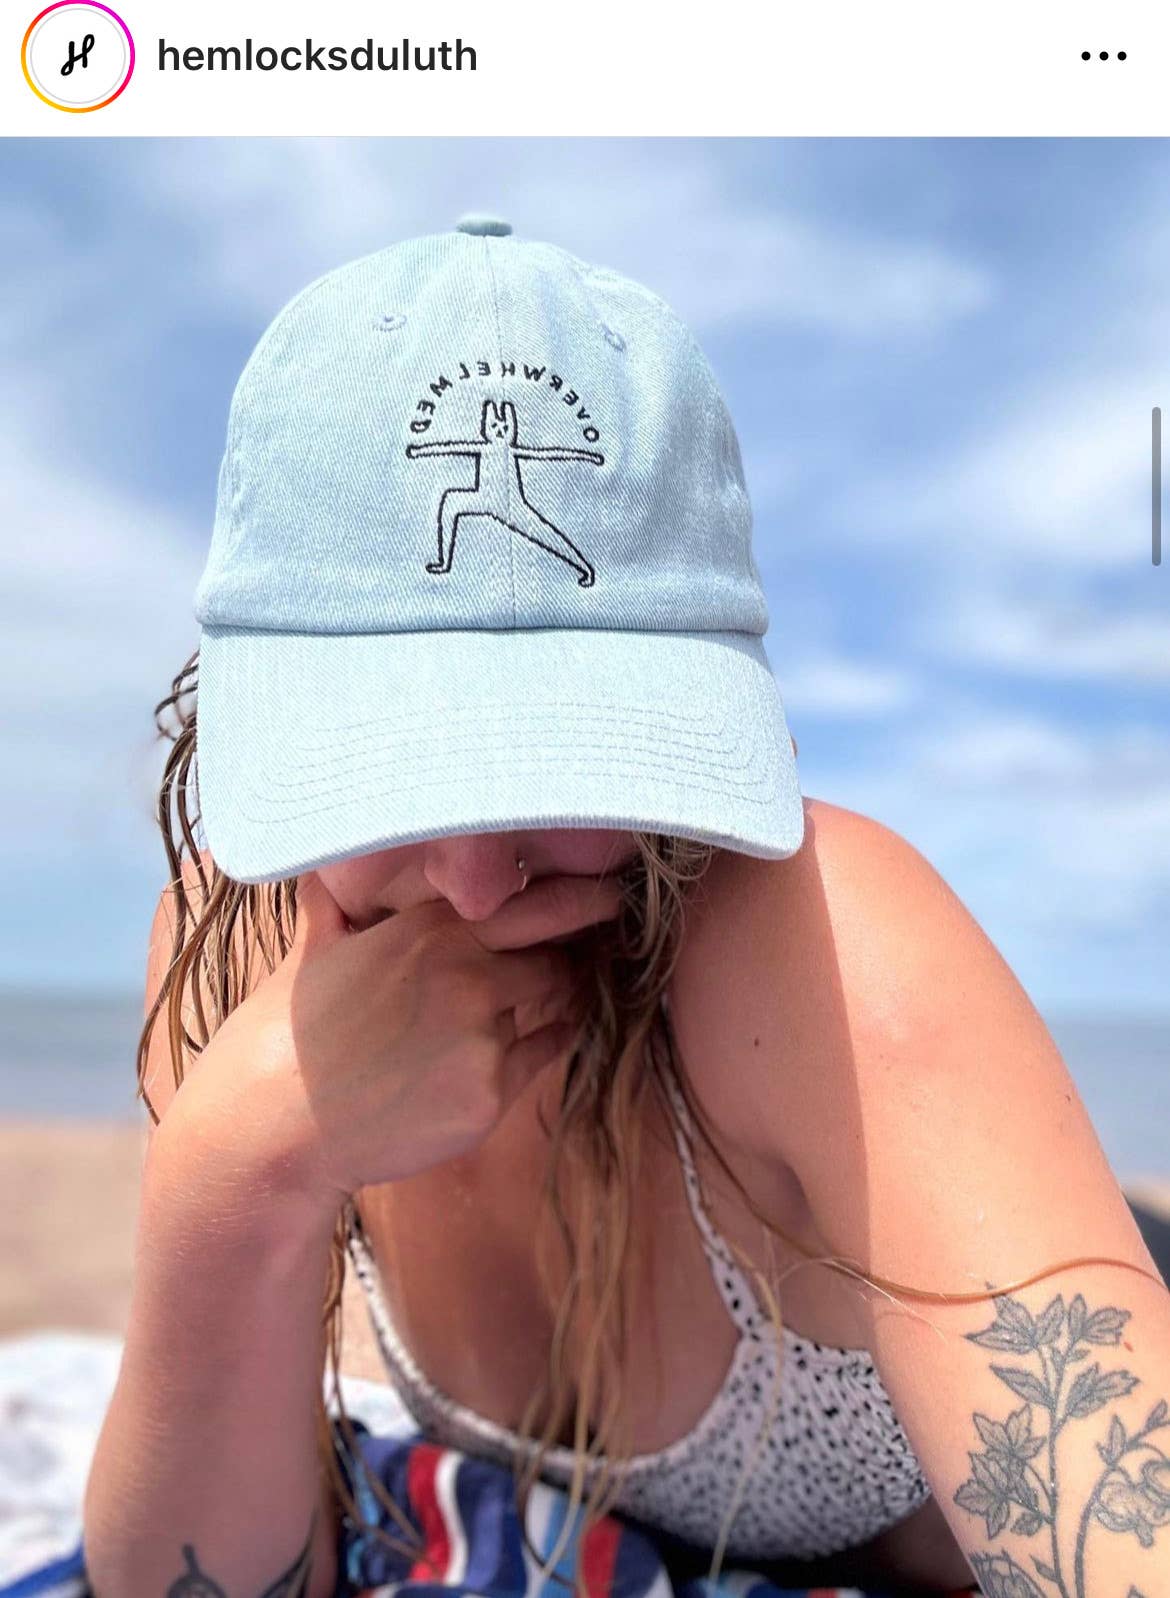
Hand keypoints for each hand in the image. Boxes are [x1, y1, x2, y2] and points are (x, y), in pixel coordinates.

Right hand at [167, 867, 623, 1210]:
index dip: (580, 897)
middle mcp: (467, 975)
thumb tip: (330, 860)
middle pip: (557, 954)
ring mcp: (482, 1038)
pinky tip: (545, 1032)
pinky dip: (549, 1039)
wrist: (274, 1122)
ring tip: (569, 986)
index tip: (608, 892)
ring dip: (565, 994)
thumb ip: (342, 901)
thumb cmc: (288, 1032)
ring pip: (556, 1004)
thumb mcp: (316, 947)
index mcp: (431, 929)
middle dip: (577, 949)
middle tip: (600, 941)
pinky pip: (543, 1055)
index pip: (536, 901)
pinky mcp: (490, 1096)